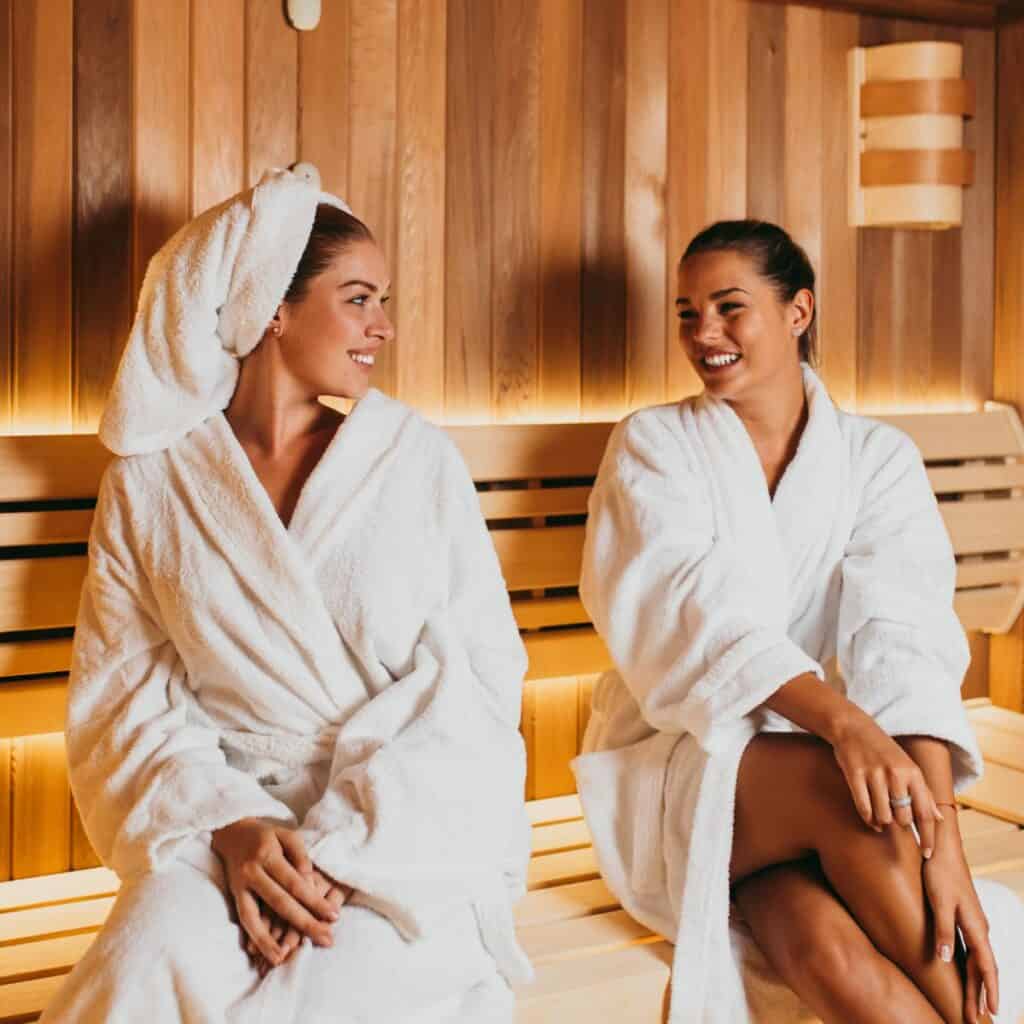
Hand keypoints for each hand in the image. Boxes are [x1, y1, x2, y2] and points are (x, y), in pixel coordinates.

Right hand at [211, 818, 338, 966]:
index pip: (295, 883)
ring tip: (284, 959)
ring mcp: (241, 886)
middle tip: (326, 939)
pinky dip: (254, 938)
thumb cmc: (267, 835)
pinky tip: (267, 953)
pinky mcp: (234, 896)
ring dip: (269, 940)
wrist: (232, 833)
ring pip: (254, 917)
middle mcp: (253, 872)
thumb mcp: (286, 834)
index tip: (334, 916)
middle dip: (304, 923)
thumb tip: (310, 879)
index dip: (314, 901)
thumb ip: (300, 855)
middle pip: (280, 903)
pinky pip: (244, 920)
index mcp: (268, 855)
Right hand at [829, 707, 942, 853]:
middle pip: (903, 818)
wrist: (854, 729)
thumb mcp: (908, 768)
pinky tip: (871, 819)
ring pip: (883, 816)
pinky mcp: (855, 775)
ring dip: (882, 822)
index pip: (925, 813)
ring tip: (882, 817)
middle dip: (900, 825)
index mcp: (913, 773)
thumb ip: (923, 793)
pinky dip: (868, 819)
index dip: (928, 837)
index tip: (927, 855)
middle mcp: (896, 774)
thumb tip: (939, 819)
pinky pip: (864, 808)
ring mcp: (874, 774)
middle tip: (895, 820)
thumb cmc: (884, 752)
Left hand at [923, 827, 999, 1022]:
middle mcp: (979, 927)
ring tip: (973, 1006)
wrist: (942, 850)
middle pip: (983, 968)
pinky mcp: (965, 917)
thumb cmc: (939, 873)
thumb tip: (945, 959)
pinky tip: (966, 975)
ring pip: (978, 960)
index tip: (991, 1012)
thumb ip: (942, 930)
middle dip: (981, 995)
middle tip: (975, 1020)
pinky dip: (971, 967)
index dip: (988, 990)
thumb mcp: (938, 901)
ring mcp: (974, 923)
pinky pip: (972, 949)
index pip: (986, 966)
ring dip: (976, 984)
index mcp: (976, 926)